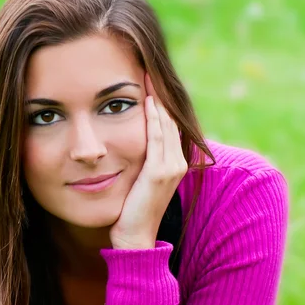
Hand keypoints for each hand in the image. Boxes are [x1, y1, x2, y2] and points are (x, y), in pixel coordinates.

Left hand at [109, 74, 187, 249]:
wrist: (134, 237)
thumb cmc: (132, 210)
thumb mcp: (138, 180)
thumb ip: (140, 161)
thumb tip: (126, 144)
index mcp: (174, 162)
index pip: (168, 124)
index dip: (159, 100)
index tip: (146, 79)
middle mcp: (178, 162)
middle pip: (170, 119)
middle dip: (159, 93)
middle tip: (147, 67)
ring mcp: (172, 167)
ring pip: (166, 124)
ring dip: (157, 99)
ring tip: (148, 75)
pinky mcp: (161, 172)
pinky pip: (157, 138)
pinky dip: (154, 118)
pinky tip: (148, 101)